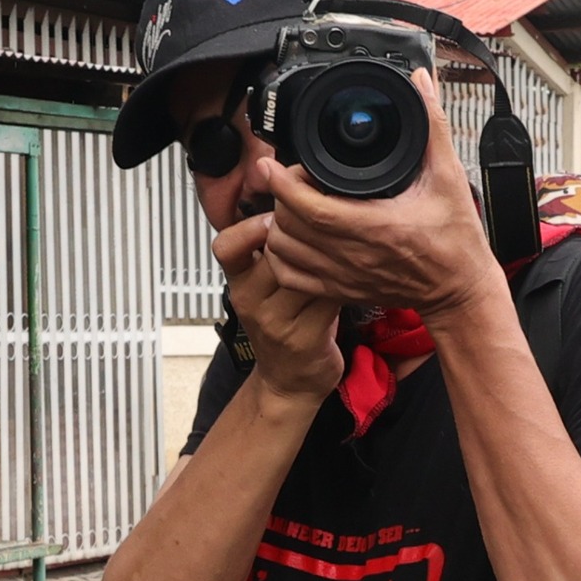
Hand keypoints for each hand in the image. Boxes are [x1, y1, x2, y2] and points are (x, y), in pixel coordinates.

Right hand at [212, 213, 342, 400]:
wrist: (289, 382)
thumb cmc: (285, 324)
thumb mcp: (265, 287)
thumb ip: (271, 251)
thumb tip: (293, 199)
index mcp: (238, 283)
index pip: (226, 246)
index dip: (249, 226)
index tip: (275, 214)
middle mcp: (250, 301)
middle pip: (273, 252)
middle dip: (303, 232)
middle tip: (328, 221)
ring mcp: (276, 322)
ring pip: (303, 273)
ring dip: (329, 255)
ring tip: (345, 244)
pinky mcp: (304, 338)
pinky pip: (327, 298)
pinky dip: (344, 283)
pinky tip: (355, 274)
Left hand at [258, 68, 501, 318]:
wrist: (460, 289)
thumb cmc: (457, 240)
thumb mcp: (449, 177)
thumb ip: (433, 127)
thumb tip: (422, 83)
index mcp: (376, 227)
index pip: (311, 208)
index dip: (283, 184)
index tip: (271, 164)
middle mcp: (354, 256)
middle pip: (289, 226)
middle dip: (281, 197)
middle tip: (293, 178)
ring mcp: (344, 278)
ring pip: (284, 253)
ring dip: (279, 226)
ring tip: (292, 206)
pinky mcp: (342, 292)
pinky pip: (293, 279)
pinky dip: (282, 258)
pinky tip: (294, 240)